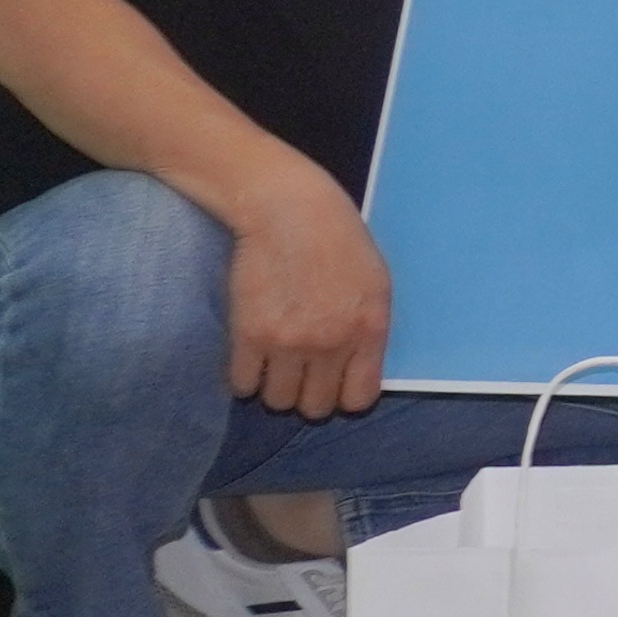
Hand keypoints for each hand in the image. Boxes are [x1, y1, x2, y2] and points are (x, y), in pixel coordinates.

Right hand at [224, 171, 394, 419]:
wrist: (287, 209)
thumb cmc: (337, 239)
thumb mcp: (375, 283)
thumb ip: (367, 330)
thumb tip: (356, 371)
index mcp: (369, 330)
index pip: (358, 400)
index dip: (342, 397)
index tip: (331, 384)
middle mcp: (332, 344)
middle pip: (314, 407)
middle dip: (306, 394)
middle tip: (299, 372)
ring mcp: (289, 343)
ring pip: (277, 401)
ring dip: (274, 387)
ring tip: (273, 363)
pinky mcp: (250, 336)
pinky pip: (242, 385)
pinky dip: (244, 377)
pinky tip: (250, 357)